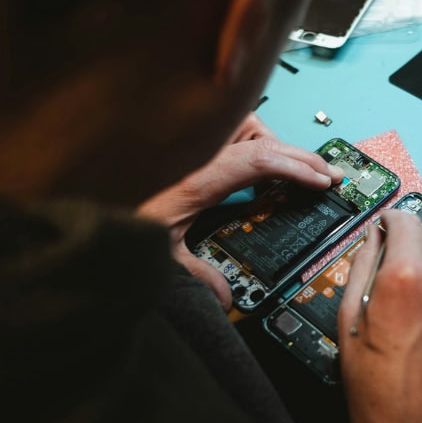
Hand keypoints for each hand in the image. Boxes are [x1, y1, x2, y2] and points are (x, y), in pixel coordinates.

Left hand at [137, 114, 342, 309]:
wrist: (92, 198)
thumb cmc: (121, 218)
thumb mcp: (161, 253)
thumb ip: (196, 274)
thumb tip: (225, 296)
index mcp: (198, 179)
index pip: (258, 161)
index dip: (296, 168)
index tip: (322, 181)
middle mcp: (200, 154)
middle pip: (261, 138)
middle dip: (300, 156)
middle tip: (328, 173)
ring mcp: (198, 145)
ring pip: (248, 125)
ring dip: (274, 143)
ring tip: (295, 167)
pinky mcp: (195, 145)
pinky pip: (234, 131)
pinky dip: (255, 142)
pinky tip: (263, 165)